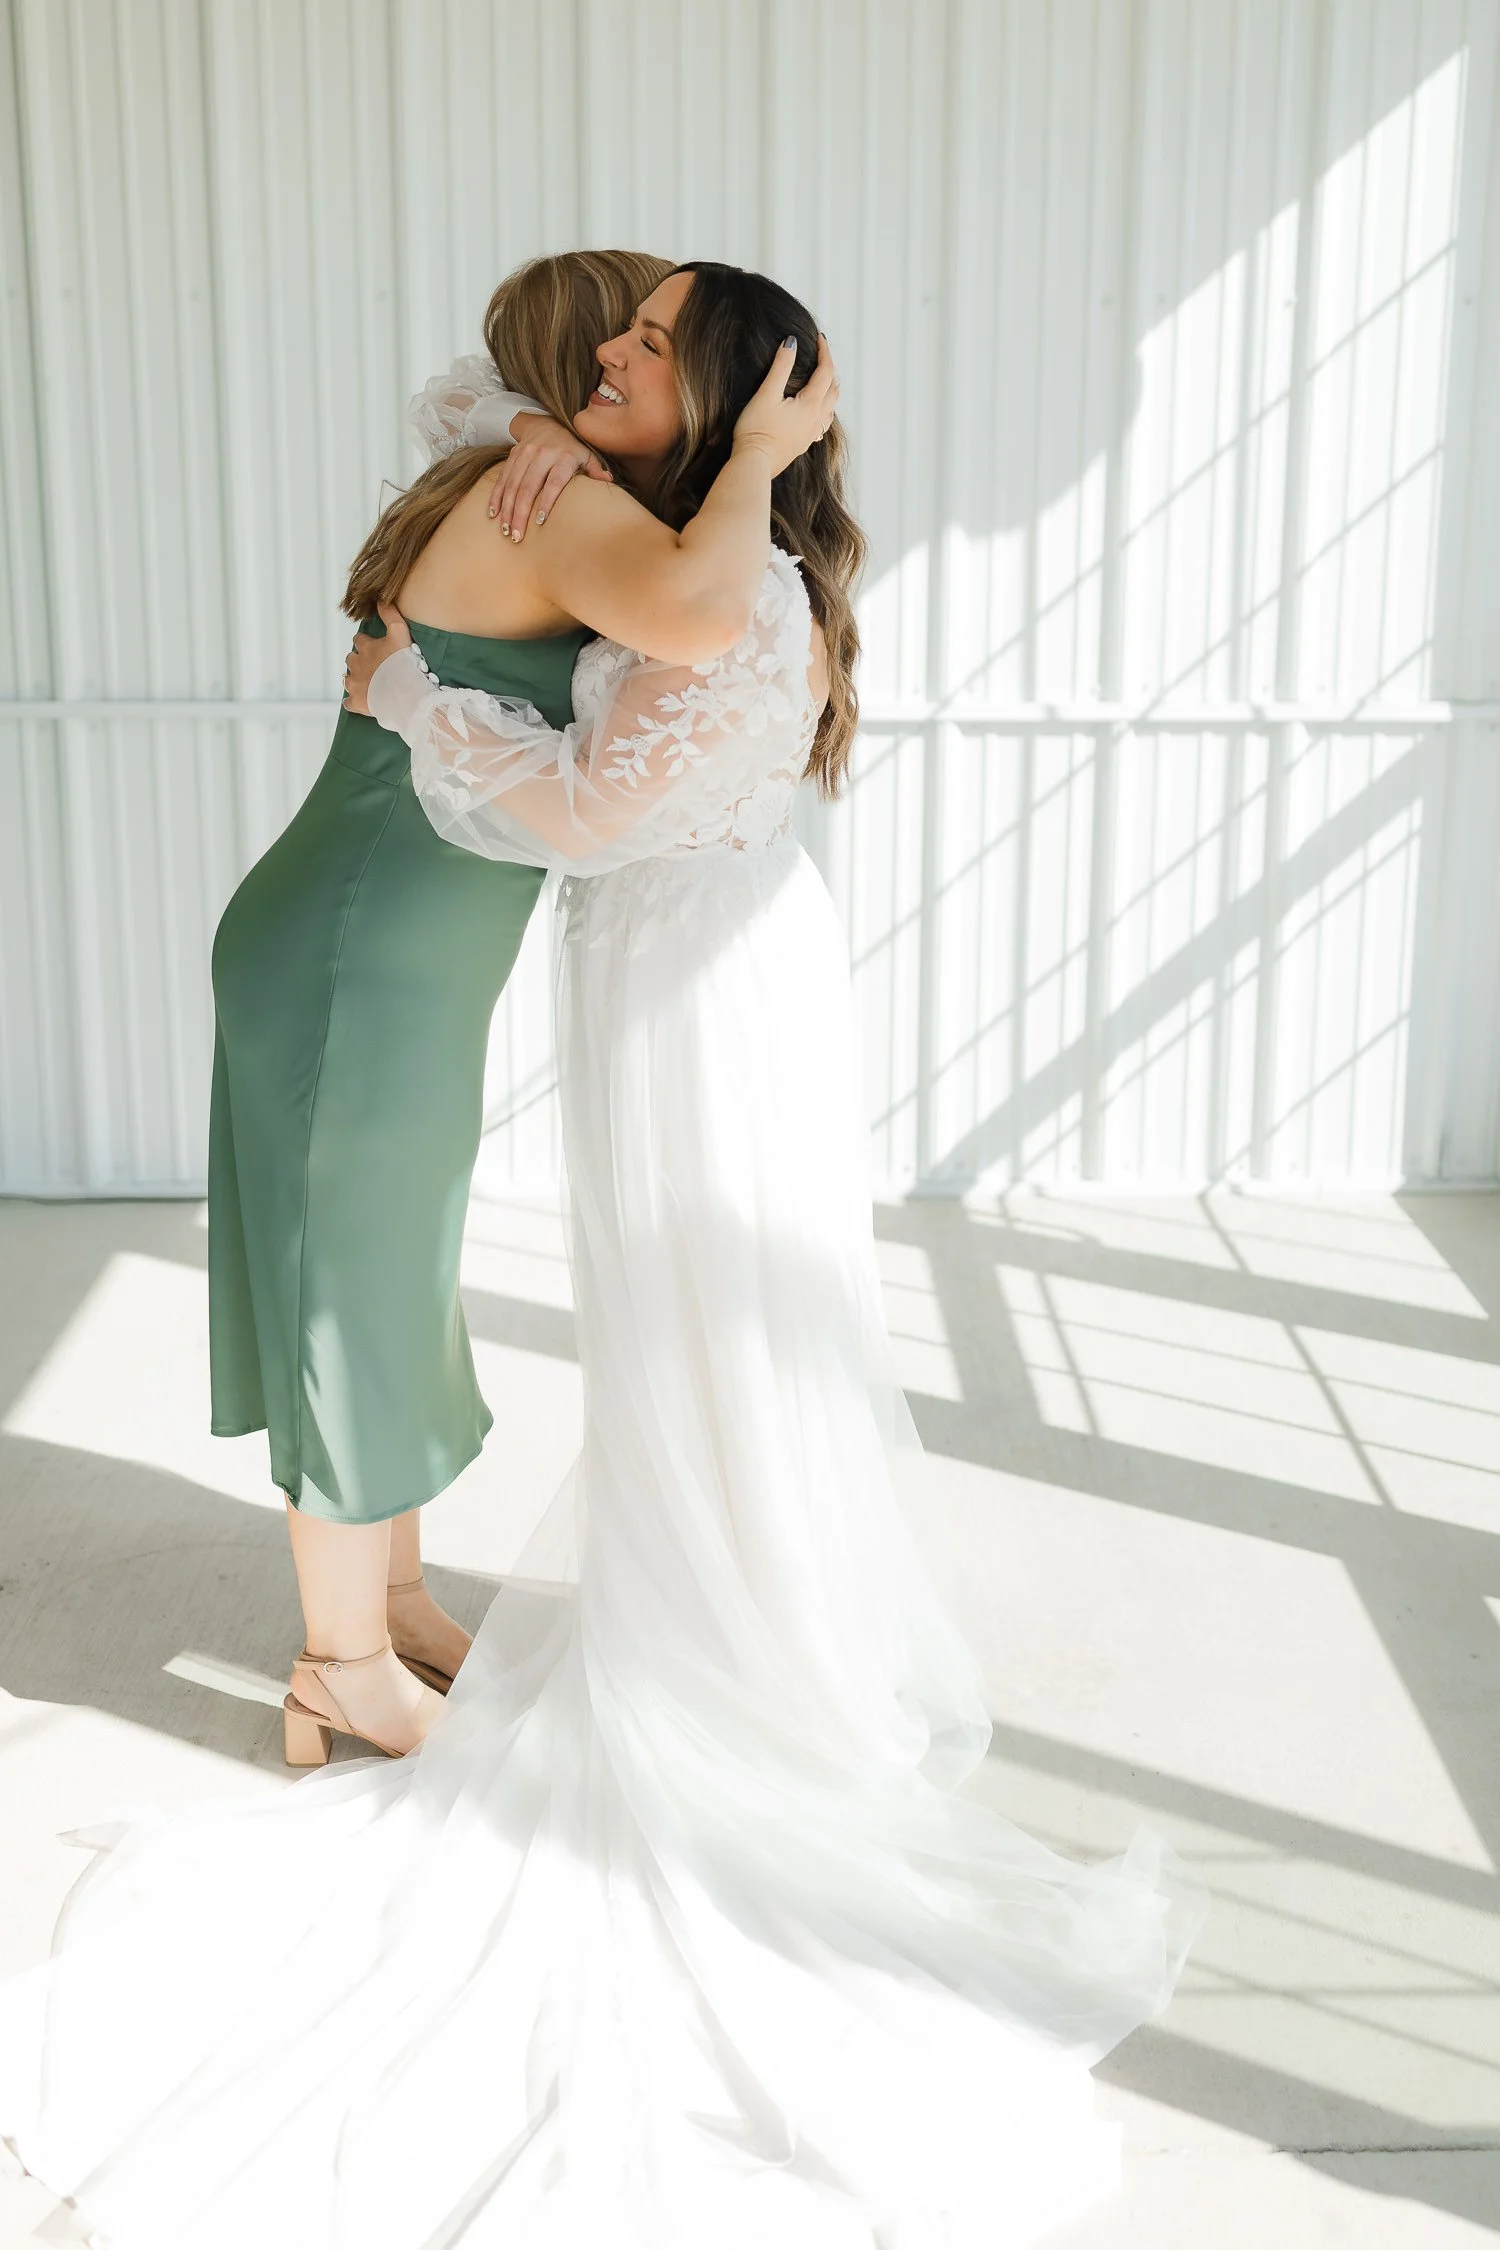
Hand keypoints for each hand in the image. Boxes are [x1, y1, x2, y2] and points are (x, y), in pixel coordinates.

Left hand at [342, 602, 411, 715]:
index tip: (372, 646)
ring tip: (367, 683)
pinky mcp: (356, 702)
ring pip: (347, 679)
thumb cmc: (404, 662)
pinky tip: (358, 702)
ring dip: (354, 679)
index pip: (359, 640)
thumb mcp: (400, 632)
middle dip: (358, 661)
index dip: (365, 643)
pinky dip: (352, 702)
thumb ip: (390, 614)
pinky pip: (349, 702)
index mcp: (366, 647)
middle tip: (372, 666)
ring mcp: (355, 684)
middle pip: (351, 659)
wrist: (404, 693)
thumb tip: (380, 598)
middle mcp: (356, 664)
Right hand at [489, 414, 612, 541]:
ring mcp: (525, 455)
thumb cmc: (571, 447)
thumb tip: (608, 480)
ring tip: (505, 530)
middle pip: (528, 487)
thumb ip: (595, 468)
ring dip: (507, 509)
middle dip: (521, 513)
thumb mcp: (586, 454)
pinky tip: (493, 513)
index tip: (540, 522)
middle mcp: (542, 455)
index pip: (553, 483)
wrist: (546, 422)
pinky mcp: (512, 456)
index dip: (546, 502)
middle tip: (517, 536)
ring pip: (513, 485)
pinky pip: (502, 478)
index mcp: (562, 457)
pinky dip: (497, 496)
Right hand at [731, 333, 839, 476]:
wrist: (754, 465)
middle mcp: (816, 420)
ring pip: (830, 409)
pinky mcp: (802, 445)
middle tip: (821, 356)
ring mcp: (810, 435)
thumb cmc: (756, 430)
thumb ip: (780, 367)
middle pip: (833, 390)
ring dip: (829, 391)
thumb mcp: (766, 393)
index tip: (820, 338)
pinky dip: (823, 409)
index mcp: (810, 404)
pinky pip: (821, 424)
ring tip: (821, 380)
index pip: (826, 372)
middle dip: (830, 370)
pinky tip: (813, 410)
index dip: (824, 352)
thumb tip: (791, 343)